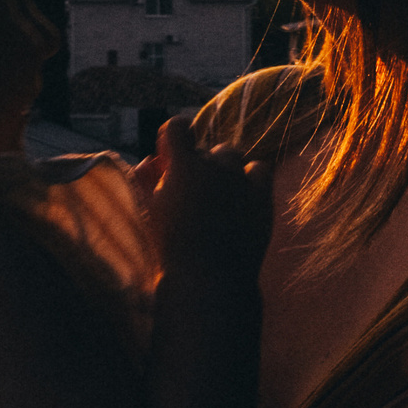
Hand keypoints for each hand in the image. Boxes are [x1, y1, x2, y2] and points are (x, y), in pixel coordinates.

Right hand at [136, 116, 271, 280]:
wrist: (209, 280)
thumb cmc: (171, 248)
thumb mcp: (151, 211)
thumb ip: (146, 181)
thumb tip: (147, 162)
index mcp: (182, 166)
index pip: (177, 127)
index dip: (173, 138)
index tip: (171, 154)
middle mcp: (214, 165)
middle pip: (206, 150)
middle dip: (198, 164)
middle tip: (194, 193)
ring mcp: (240, 179)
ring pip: (231, 156)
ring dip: (224, 169)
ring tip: (218, 196)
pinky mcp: (262, 195)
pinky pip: (260, 168)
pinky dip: (251, 177)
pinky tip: (242, 196)